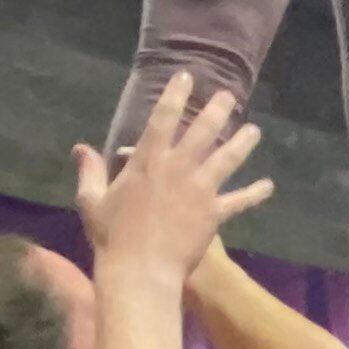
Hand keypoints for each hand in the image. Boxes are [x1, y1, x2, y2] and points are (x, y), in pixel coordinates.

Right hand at [75, 77, 266, 280]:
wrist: (140, 271)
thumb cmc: (112, 236)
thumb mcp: (92, 201)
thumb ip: (90, 171)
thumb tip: (80, 148)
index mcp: (148, 161)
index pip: (163, 118)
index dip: (175, 95)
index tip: (186, 77)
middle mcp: (178, 168)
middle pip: (203, 131)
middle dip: (217, 110)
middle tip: (229, 95)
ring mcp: (200, 190)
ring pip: (227, 159)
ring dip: (242, 143)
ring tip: (254, 130)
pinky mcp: (214, 214)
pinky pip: (239, 201)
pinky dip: (255, 193)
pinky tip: (268, 186)